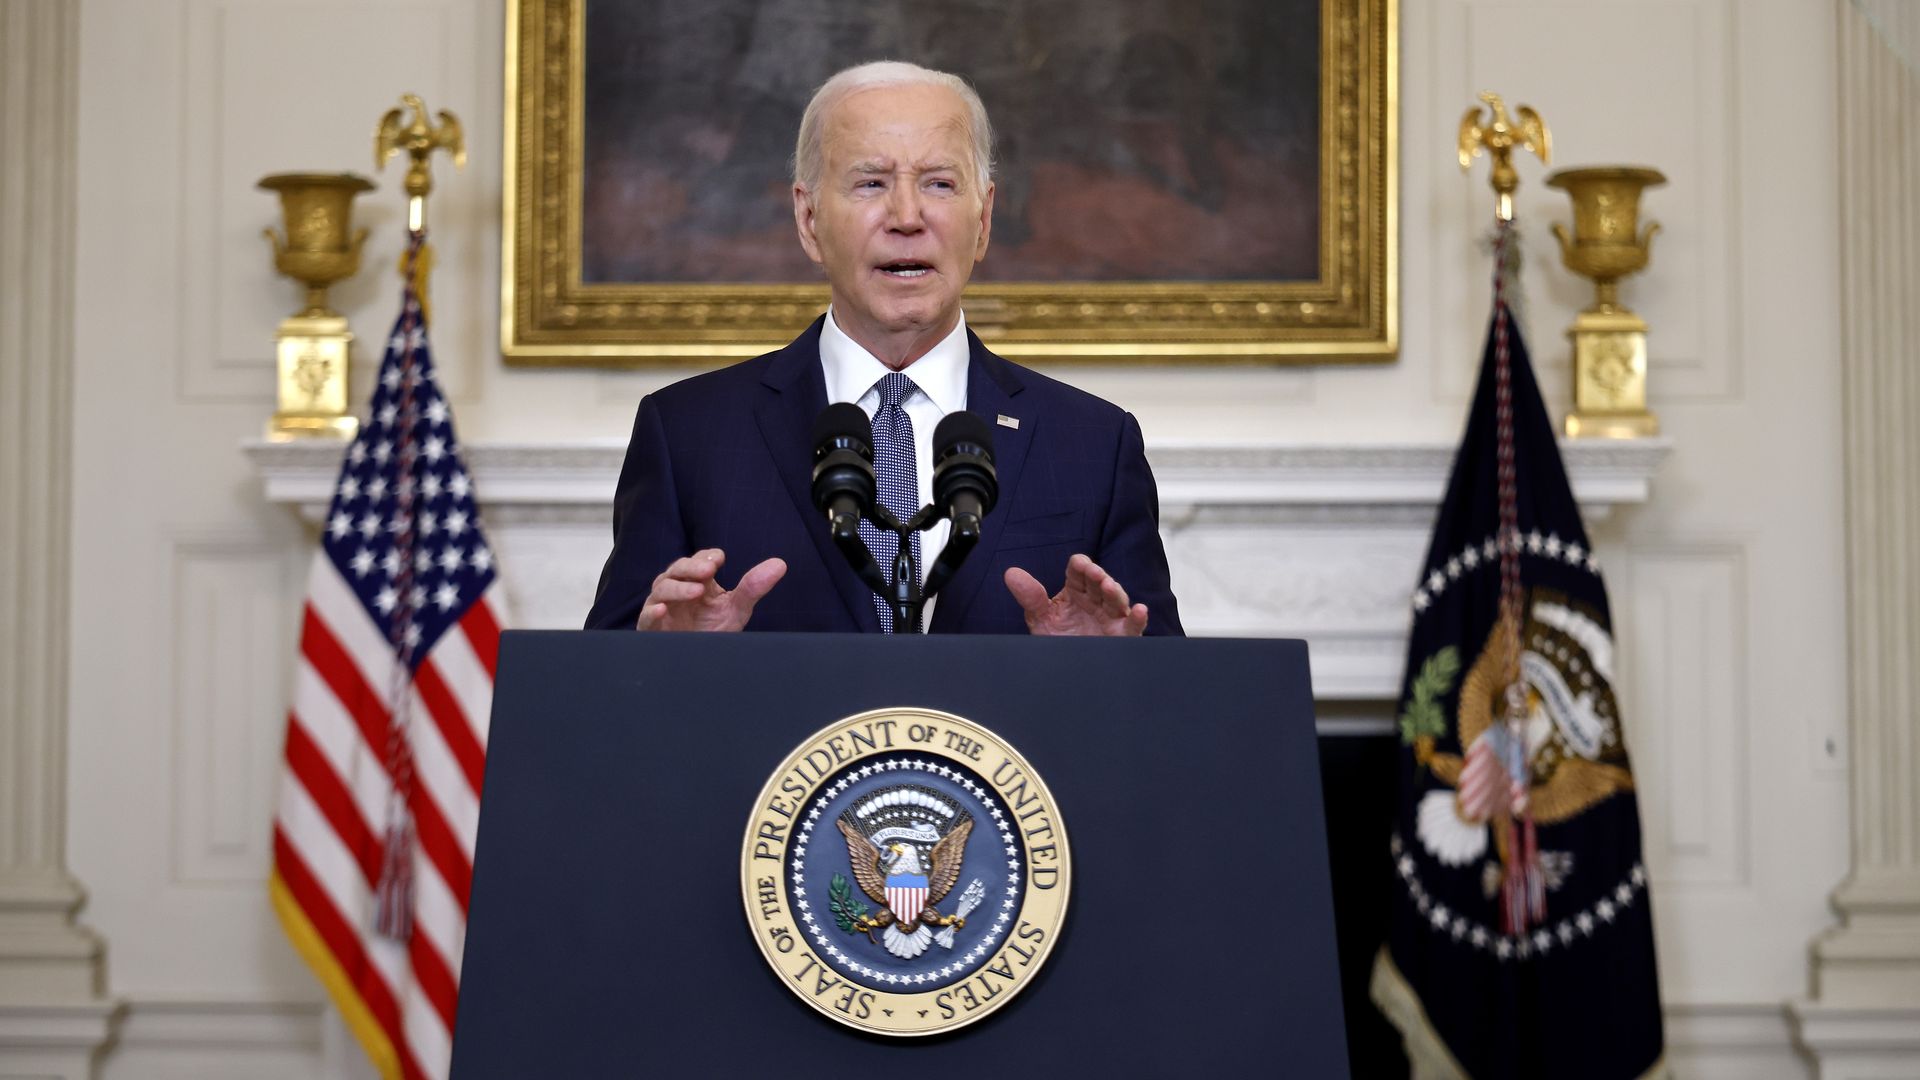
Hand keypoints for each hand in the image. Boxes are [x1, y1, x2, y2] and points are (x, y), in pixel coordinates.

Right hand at [636, 549, 785, 631]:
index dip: (707, 558)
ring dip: (678, 588)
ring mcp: (662, 607)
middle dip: (692, 568)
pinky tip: (661, 610)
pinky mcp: (651, 627)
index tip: (720, 560)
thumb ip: (754, 587)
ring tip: (695, 591)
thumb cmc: (713, 630)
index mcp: (696, 581)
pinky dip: (652, 612)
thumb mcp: (736, 609)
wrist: (700, 662)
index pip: (699, 561)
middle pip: (678, 570)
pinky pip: (646, 617)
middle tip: (709, 571)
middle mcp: (676, 589)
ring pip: (661, 589)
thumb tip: (780, 564)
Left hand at [1004, 553, 1148, 636]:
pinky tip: (1140, 610)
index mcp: (1076, 591)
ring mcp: (1110, 617)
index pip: (1079, 571)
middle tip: (1093, 573)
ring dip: (1114, 591)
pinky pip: (1133, 626)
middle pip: (1099, 581)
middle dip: (1097, 576)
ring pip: (1117, 599)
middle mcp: (1095, 601)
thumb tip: (1011, 573)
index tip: (1079, 566)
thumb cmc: (1058, 640)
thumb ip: (1030, 597)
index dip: (1080, 565)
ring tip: (1108, 587)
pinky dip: (1137, 618)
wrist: (1066, 671)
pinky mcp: (1121, 636)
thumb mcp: (1041, 620)